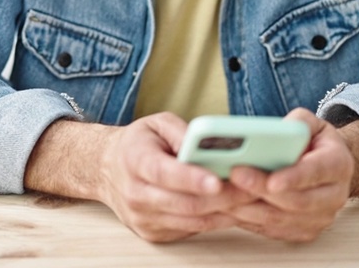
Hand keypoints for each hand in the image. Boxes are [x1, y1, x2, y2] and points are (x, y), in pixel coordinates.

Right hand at [93, 112, 262, 242]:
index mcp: (134, 160)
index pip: (164, 173)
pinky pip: (190, 230)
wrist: (106, 170)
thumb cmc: (137, 145)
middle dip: (222, 198)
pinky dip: (214, 220)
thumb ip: (183, 131)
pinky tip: (231, 209)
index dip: (192, 178)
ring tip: (250, 199)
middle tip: (252, 188)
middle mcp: (136, 193)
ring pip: (192, 221)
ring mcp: (143, 218)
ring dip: (224, 212)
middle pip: (185, 203)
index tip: (217, 180)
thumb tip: (210, 143)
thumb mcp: (157, 124)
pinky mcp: (153, 233)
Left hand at [219, 108, 358, 241]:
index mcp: (338, 165)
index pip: (317, 172)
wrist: (328, 169)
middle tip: (234, 176)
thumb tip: (280, 129)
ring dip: (248, 208)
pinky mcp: (303, 232)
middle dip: (262, 190)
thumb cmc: (315, 143)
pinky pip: (272, 231)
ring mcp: (320, 218)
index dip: (294, 178)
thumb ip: (298, 122)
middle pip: (296, 200)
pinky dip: (247, 220)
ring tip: (222, 192)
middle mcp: (333, 196)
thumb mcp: (311, 124)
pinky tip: (227, 207)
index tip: (272, 181)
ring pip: (280, 219)